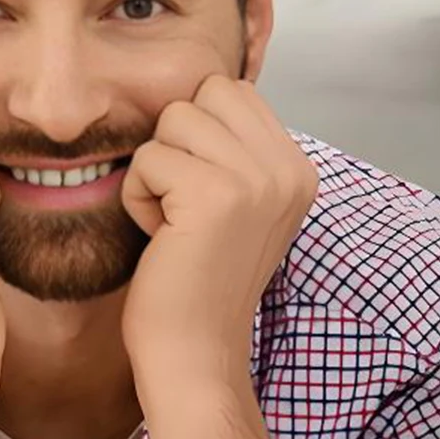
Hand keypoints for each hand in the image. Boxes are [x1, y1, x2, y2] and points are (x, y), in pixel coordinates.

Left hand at [120, 76, 317, 387]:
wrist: (197, 350)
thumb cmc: (200, 278)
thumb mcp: (239, 203)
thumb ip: (236, 148)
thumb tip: (199, 88)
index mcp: (300, 170)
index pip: (232, 91)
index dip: (199, 134)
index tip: (206, 196)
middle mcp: (289, 170)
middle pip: (204, 94)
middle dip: (178, 142)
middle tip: (187, 205)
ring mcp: (258, 181)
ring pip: (173, 120)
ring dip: (156, 170)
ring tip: (176, 223)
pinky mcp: (216, 196)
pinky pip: (148, 158)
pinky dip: (139, 197)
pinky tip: (163, 238)